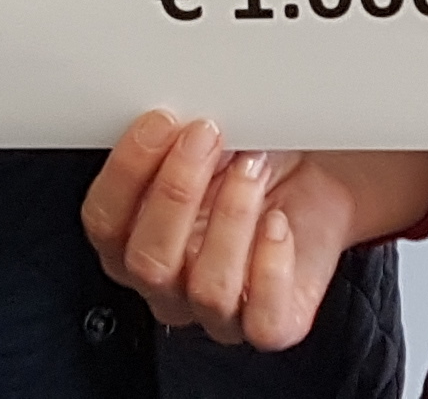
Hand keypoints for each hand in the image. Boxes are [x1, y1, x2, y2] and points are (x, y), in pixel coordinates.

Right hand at [81, 111, 427, 348]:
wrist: (323, 174)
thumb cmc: (255, 156)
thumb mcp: (209, 134)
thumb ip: (175, 132)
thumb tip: (169, 104)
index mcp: (134, 237)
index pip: (104, 222)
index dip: (126, 171)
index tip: (159, 120)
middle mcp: (168, 281)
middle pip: (147, 261)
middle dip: (177, 191)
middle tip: (207, 135)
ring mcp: (217, 310)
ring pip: (206, 289)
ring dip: (231, 218)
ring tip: (252, 167)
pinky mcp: (270, 323)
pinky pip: (262, 319)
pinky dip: (272, 267)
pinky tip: (279, 223)